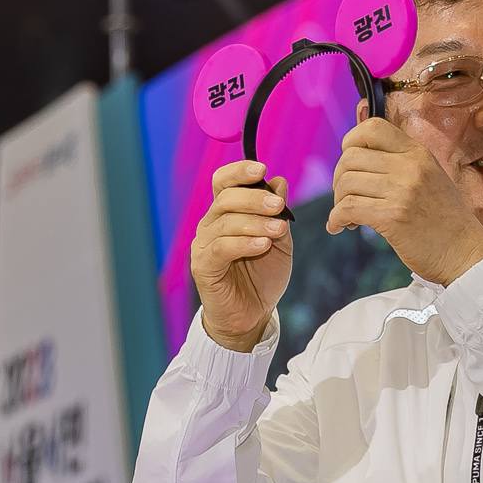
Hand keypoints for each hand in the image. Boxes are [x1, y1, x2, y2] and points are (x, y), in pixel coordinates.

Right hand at [190, 160, 293, 351]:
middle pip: (225, 199)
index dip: (239, 172)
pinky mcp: (203, 266)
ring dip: (255, 223)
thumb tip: (279, 181)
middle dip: (254, 199)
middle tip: (279, 206)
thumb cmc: (262, 276)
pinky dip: (244, 243)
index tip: (261, 168)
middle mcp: (211, 225)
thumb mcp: (279, 240)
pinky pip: (221, 248)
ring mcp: (204, 245)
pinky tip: (263, 246)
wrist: (253, 314)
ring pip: (225, 222)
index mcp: (227, 214)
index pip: (223, 182)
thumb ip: (277, 213)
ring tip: (278, 231)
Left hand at [326, 119, 482, 286]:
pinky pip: (347, 209)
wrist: (466, 253)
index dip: (351, 141)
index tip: (349, 162)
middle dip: (339, 179)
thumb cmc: (445, 221)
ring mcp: (403, 191)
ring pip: (346, 183)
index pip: (372, 128)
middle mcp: (411, 166)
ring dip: (338, 202)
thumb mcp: (430, 178)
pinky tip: (340, 227)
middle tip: (345, 197)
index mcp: (419, 154)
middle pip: (351, 157)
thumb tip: (357, 152)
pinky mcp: (393, 217)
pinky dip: (336, 219)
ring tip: (349, 216)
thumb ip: (401, 163)